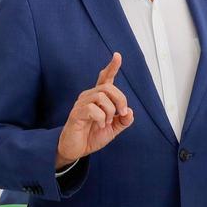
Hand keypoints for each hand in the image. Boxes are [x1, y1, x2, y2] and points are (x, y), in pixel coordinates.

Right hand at [55, 53, 133, 167]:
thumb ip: (123, 121)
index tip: (117, 55)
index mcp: (98, 98)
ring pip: (101, 97)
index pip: (105, 79)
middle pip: (108, 87)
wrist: (76, 150)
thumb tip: (130, 112)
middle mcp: (88, 97)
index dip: (112, 67)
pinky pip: (92, 109)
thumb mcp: (113, 130)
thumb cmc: (91, 136)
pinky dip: (101, 118)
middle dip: (120, 100)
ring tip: (106, 122)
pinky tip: (99, 124)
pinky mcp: (76, 114)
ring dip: (110, 111)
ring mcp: (81, 104)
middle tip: (122, 114)